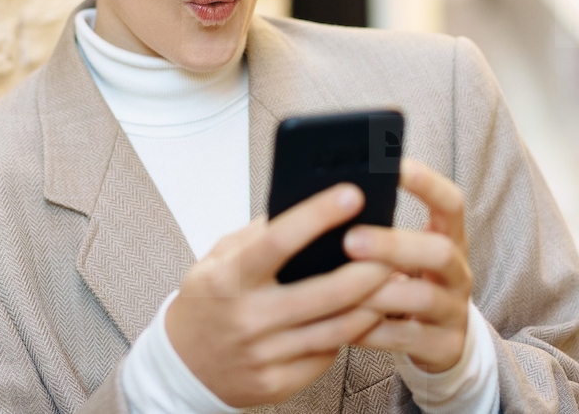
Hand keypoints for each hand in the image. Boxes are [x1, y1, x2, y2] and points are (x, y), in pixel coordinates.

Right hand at [165, 183, 392, 407]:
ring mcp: (263, 354)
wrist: (183, 365)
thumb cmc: (207, 302)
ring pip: (336, 329)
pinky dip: (349, 334)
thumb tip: (307, 205)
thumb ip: (259, 234)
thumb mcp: (218, 259)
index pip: (279, 241)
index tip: (351, 195)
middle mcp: (248, 317)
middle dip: (370, 268)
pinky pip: (326, 356)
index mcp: (230, 278)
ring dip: (373, 304)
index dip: (318, 215)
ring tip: (392, 282)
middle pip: (326, 291)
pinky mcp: (277, 383)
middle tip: (395, 249)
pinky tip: (363, 317)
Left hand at [342, 159, 472, 372]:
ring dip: (378, 290)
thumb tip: (322, 201)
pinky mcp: (443, 346)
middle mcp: (458, 272)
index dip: (427, 183)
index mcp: (449, 238)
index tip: (396, 166)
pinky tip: (341, 323)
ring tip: (339, 284)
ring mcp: (454, 311)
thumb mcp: (402, 254)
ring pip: (423, 297)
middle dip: (395, 244)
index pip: (451, 203)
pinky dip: (372, 330)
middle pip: (440, 252)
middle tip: (350, 240)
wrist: (438, 341)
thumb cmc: (405, 282)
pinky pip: (406, 337)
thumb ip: (377, 229)